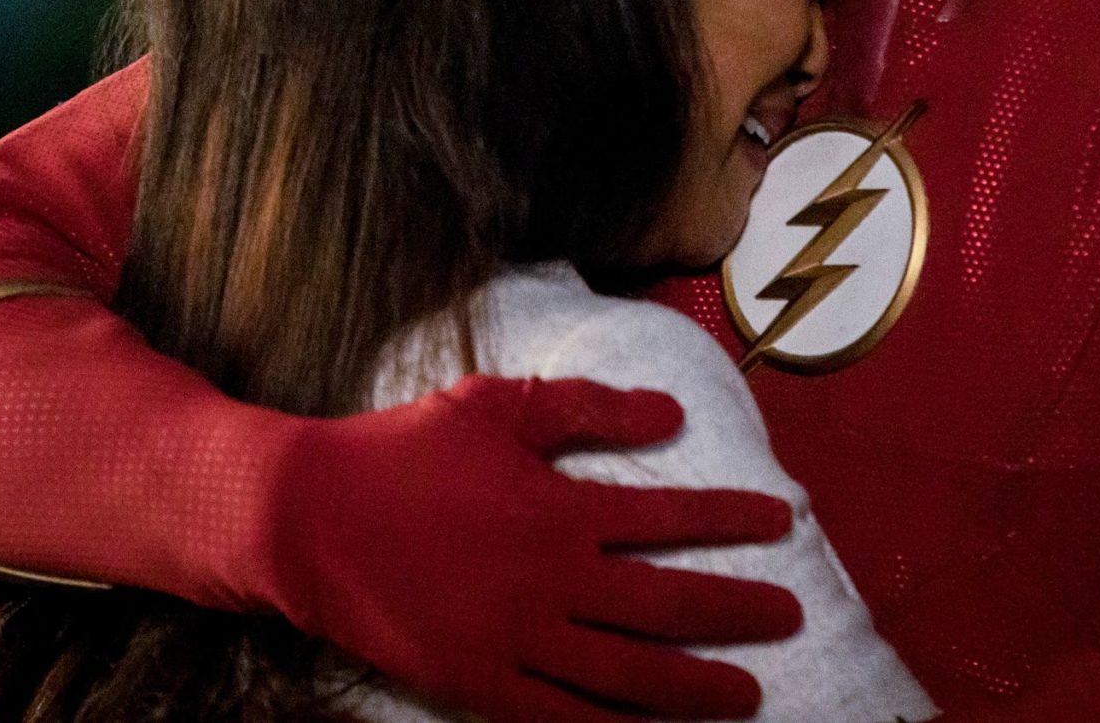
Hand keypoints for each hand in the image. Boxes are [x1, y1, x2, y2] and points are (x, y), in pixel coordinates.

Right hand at [272, 374, 802, 720]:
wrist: (307, 520)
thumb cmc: (403, 452)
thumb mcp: (495, 408)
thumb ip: (584, 410)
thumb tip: (669, 416)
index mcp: (558, 511)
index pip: (669, 515)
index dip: (730, 518)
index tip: (781, 520)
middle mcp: (549, 582)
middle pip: (667, 606)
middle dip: (737, 612)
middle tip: (791, 617)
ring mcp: (516, 642)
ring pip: (628, 676)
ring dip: (696, 686)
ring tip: (747, 695)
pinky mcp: (479, 684)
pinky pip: (561, 720)